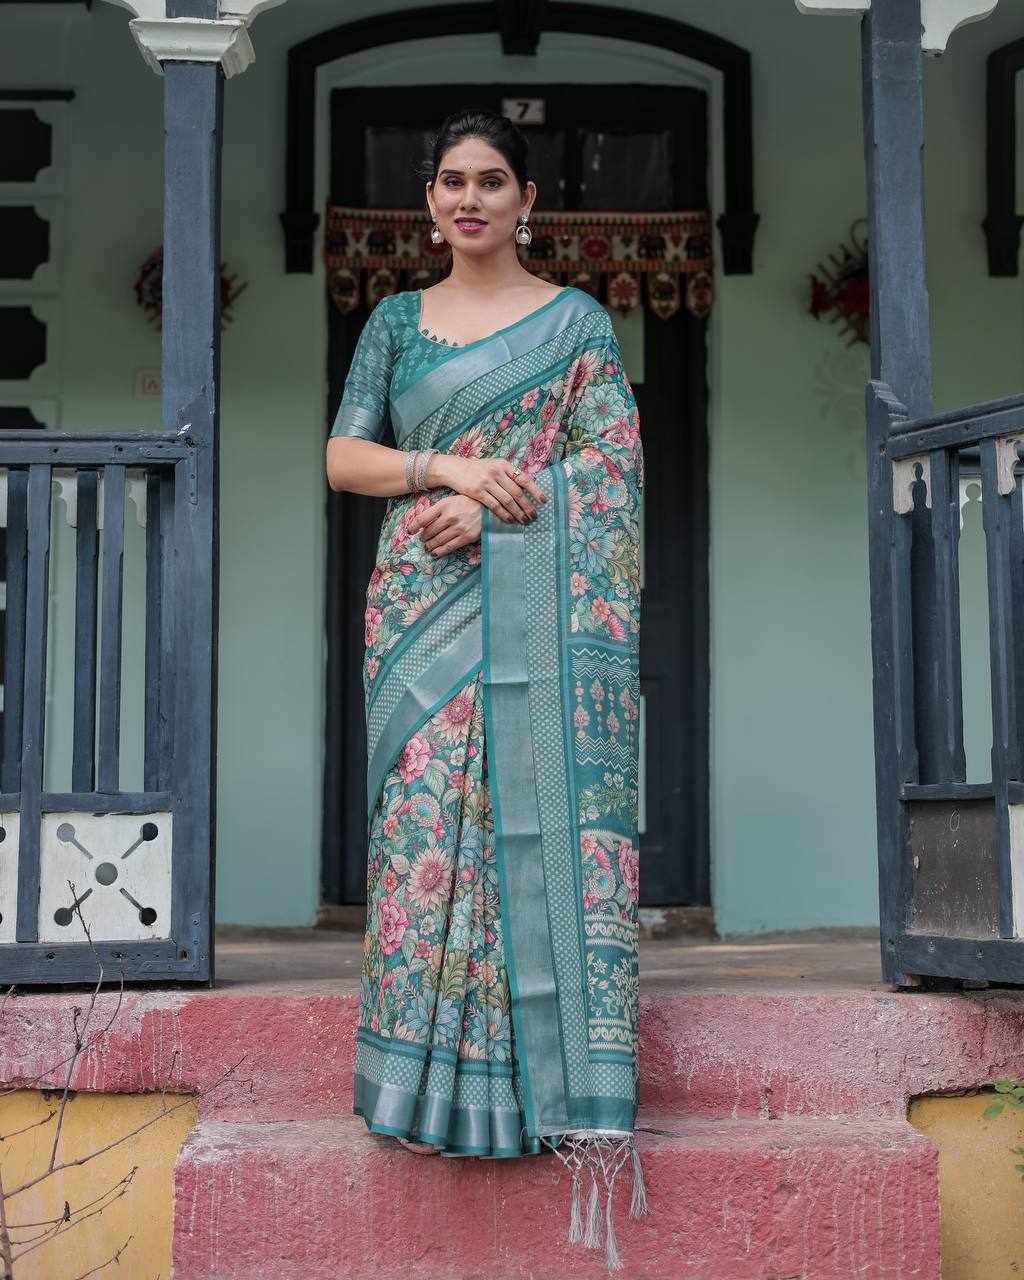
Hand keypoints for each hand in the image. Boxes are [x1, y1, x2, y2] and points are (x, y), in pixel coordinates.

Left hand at [407, 494, 481, 555]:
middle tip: (423, 539)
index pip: (422, 518)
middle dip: (424, 537)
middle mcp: (450, 517)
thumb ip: (438, 509)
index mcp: (444, 505)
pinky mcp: (466, 537)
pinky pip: (449, 547)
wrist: (489, 507)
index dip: (413, 526)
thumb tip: (423, 521)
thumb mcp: (451, 500)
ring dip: (430, 545)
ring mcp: (458, 528)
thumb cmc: (468, 502)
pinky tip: (435, 552)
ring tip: (428, 546)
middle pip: (429, 531)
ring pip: (438, 540)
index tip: (410, 531)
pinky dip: (440, 551)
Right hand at [429, 454, 546, 523]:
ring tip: (524, 520)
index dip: (535, 490)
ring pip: (507, 501)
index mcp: (504, 465)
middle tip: (534, 516)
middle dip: (527, 506)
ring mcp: (487, 482)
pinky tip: (510, 520)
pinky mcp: (478, 491)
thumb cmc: (478, 469)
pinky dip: (504, 514)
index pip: (524, 478)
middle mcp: (497, 472)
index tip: (544, 501)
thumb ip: (508, 474)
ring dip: (517, 512)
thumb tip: (526, 487)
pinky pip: (495, 506)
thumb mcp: (495, 466)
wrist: (455, 468)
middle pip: (517, 492)